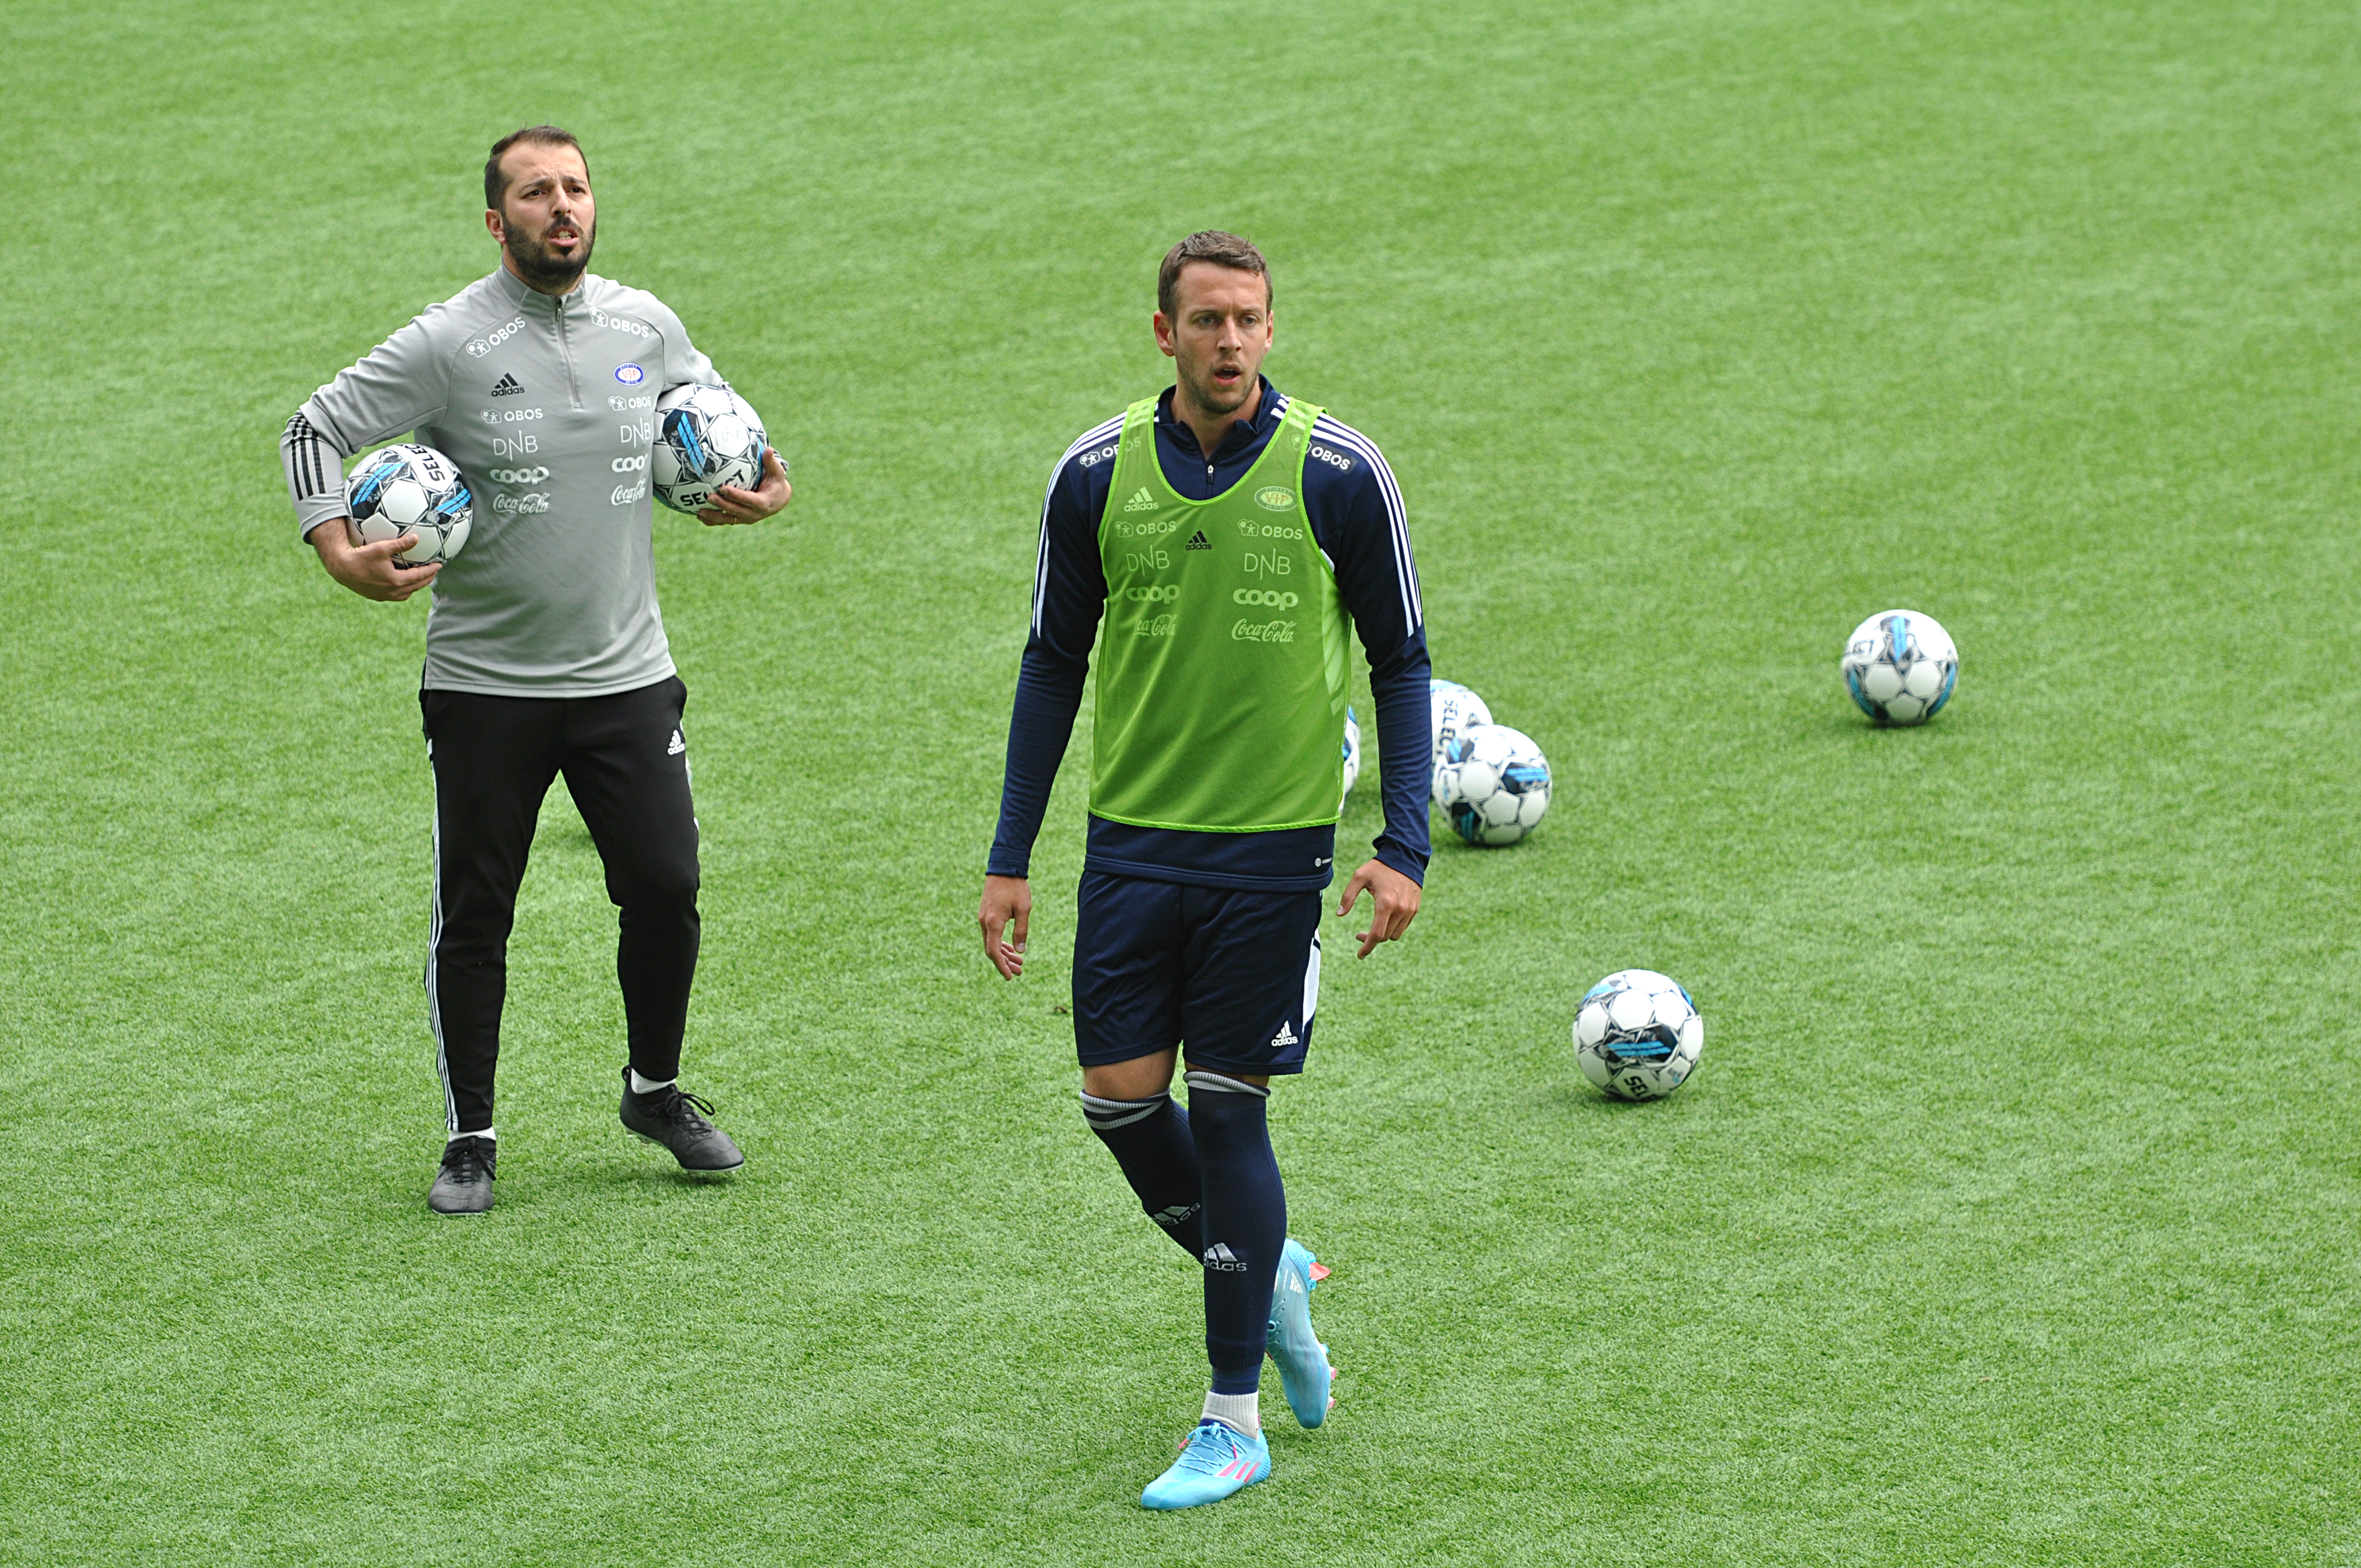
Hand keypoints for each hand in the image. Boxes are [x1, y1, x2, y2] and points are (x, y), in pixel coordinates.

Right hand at [310, 517, 438, 600]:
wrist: (341, 568)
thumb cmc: (360, 556)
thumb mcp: (381, 548)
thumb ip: (400, 544)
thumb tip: (416, 538)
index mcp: (397, 581)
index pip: (420, 576)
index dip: (431, 570)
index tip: (439, 564)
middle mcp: (392, 592)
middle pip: (416, 586)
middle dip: (427, 579)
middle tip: (433, 571)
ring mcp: (384, 596)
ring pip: (406, 593)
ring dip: (415, 586)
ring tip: (420, 578)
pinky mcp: (376, 597)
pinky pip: (396, 595)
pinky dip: (403, 589)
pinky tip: (402, 582)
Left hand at [698, 446, 791, 525]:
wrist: (778, 501)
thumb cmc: (776, 483)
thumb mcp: (777, 473)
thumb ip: (771, 463)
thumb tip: (768, 449)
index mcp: (764, 503)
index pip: (749, 500)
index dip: (736, 495)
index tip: (723, 488)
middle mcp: (754, 514)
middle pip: (736, 510)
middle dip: (722, 505)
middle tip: (708, 497)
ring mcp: (746, 519)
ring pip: (728, 519)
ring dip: (714, 516)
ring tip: (699, 511)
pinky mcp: (739, 520)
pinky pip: (725, 521)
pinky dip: (712, 521)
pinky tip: (699, 516)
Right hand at [979, 874, 1031, 978]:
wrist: (1004, 867)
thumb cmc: (1015, 887)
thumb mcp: (1023, 910)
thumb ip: (1021, 931)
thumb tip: (1020, 951)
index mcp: (993, 923)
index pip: (994, 952)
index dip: (1002, 966)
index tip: (1010, 976)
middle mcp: (984, 922)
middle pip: (992, 950)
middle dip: (1005, 962)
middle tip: (1019, 972)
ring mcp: (983, 918)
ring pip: (991, 942)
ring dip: (1004, 953)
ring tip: (1019, 962)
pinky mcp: (986, 914)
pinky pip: (991, 934)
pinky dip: (1000, 943)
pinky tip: (1011, 948)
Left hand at [1336, 859, 1420, 958]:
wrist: (1405, 858)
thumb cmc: (1379, 867)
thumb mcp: (1359, 877)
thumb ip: (1348, 896)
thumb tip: (1339, 914)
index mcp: (1385, 904)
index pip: (1377, 934)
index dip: (1367, 947)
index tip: (1360, 955)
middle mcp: (1400, 909)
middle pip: (1384, 937)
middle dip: (1371, 940)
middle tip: (1359, 934)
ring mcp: (1409, 910)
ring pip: (1395, 935)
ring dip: (1383, 935)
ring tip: (1373, 927)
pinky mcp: (1414, 909)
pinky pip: (1403, 927)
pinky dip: (1393, 928)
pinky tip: (1384, 920)